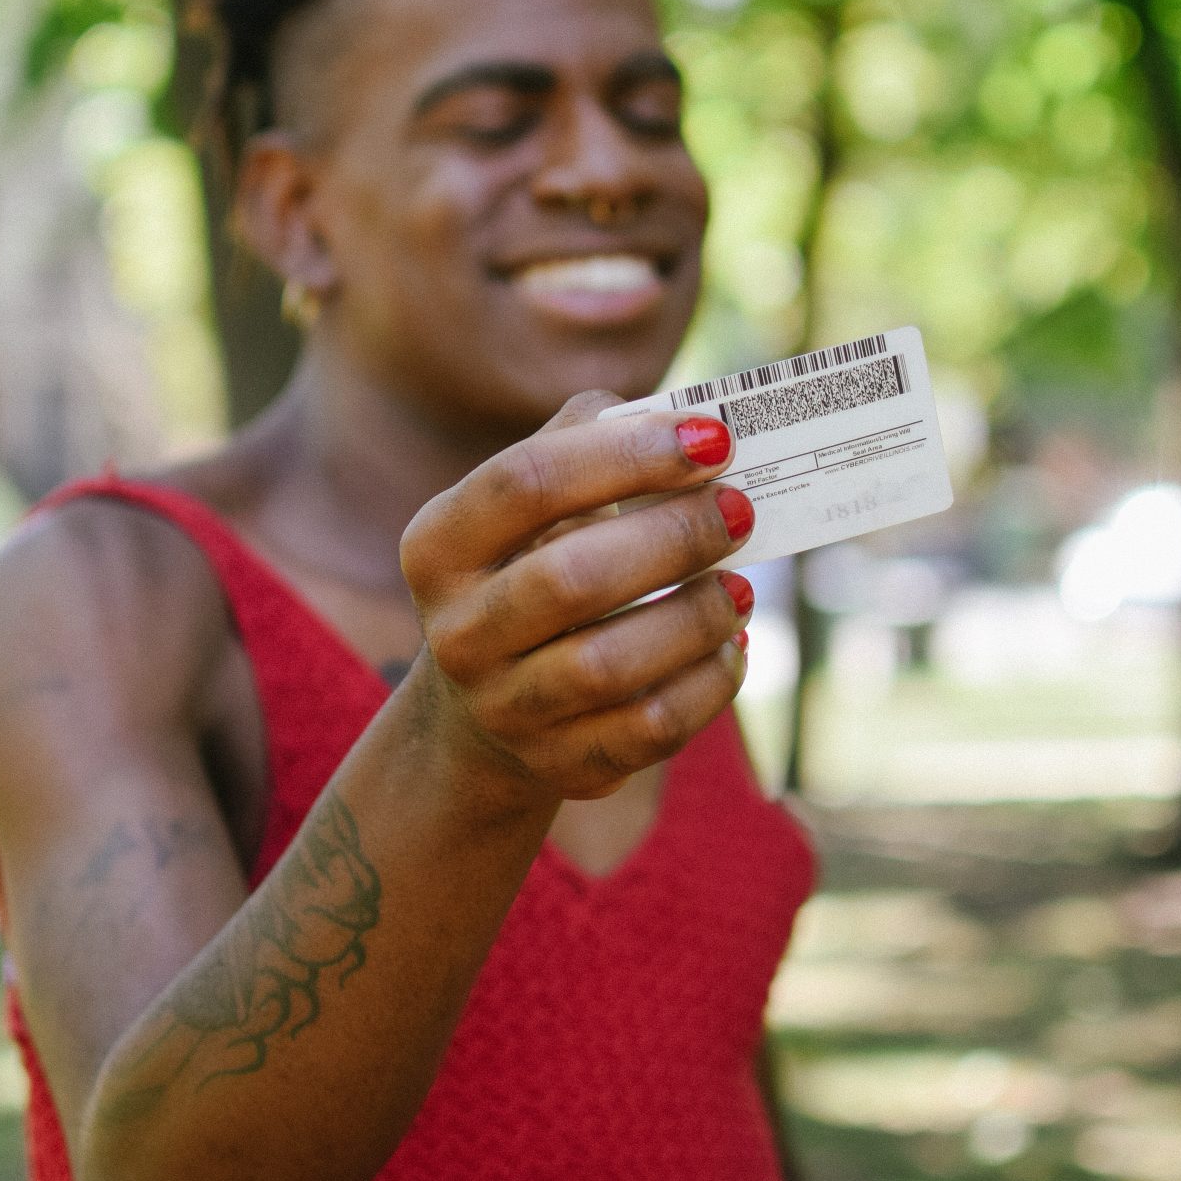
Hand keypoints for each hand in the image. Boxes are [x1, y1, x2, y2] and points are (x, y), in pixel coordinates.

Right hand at [398, 392, 753, 805]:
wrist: (487, 709)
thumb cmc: (527, 570)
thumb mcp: (527, 508)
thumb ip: (583, 441)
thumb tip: (679, 416)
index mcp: (439, 546)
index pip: (527, 483)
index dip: (626, 454)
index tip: (711, 439)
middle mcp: (458, 633)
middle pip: (571, 578)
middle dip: (673, 538)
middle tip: (739, 511)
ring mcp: (504, 708)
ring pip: (611, 665)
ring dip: (696, 616)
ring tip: (740, 586)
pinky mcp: (559, 764)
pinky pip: (649, 729)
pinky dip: (708, 684)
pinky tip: (731, 646)